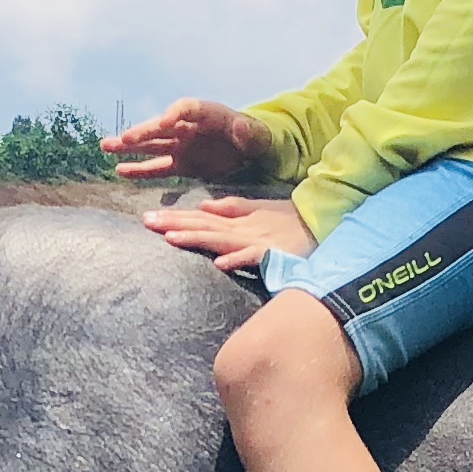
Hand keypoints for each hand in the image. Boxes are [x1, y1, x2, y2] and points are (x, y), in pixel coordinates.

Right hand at [108, 99, 274, 185]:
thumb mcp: (258, 135)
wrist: (255, 151)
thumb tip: (241, 126)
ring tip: (106, 146)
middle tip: (123, 139)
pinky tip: (120, 170)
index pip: (187, 108)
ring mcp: (182, 145)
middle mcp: (189, 127)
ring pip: (153, 145)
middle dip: (143, 132)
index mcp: (208, 114)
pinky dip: (140, 169)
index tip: (164, 122)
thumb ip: (249, 132)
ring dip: (130, 146)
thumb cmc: (257, 138)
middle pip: (162, 126)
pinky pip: (158, 166)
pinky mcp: (181, 163)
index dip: (174, 114)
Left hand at [142, 192, 314, 277]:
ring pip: (222, 239)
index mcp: (238, 219)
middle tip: (146, 222)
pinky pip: (255, 258)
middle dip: (174, 224)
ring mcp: (257, 241)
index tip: (147, 218)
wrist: (326, 223)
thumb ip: (233, 208)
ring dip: (197, 238)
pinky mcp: (274, 254)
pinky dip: (239, 259)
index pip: (200, 219)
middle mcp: (242, 228)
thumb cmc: (292, 220)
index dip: (175, 217)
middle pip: (203, 226)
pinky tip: (221, 264)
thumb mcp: (261, 209)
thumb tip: (203, 207)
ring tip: (171, 238)